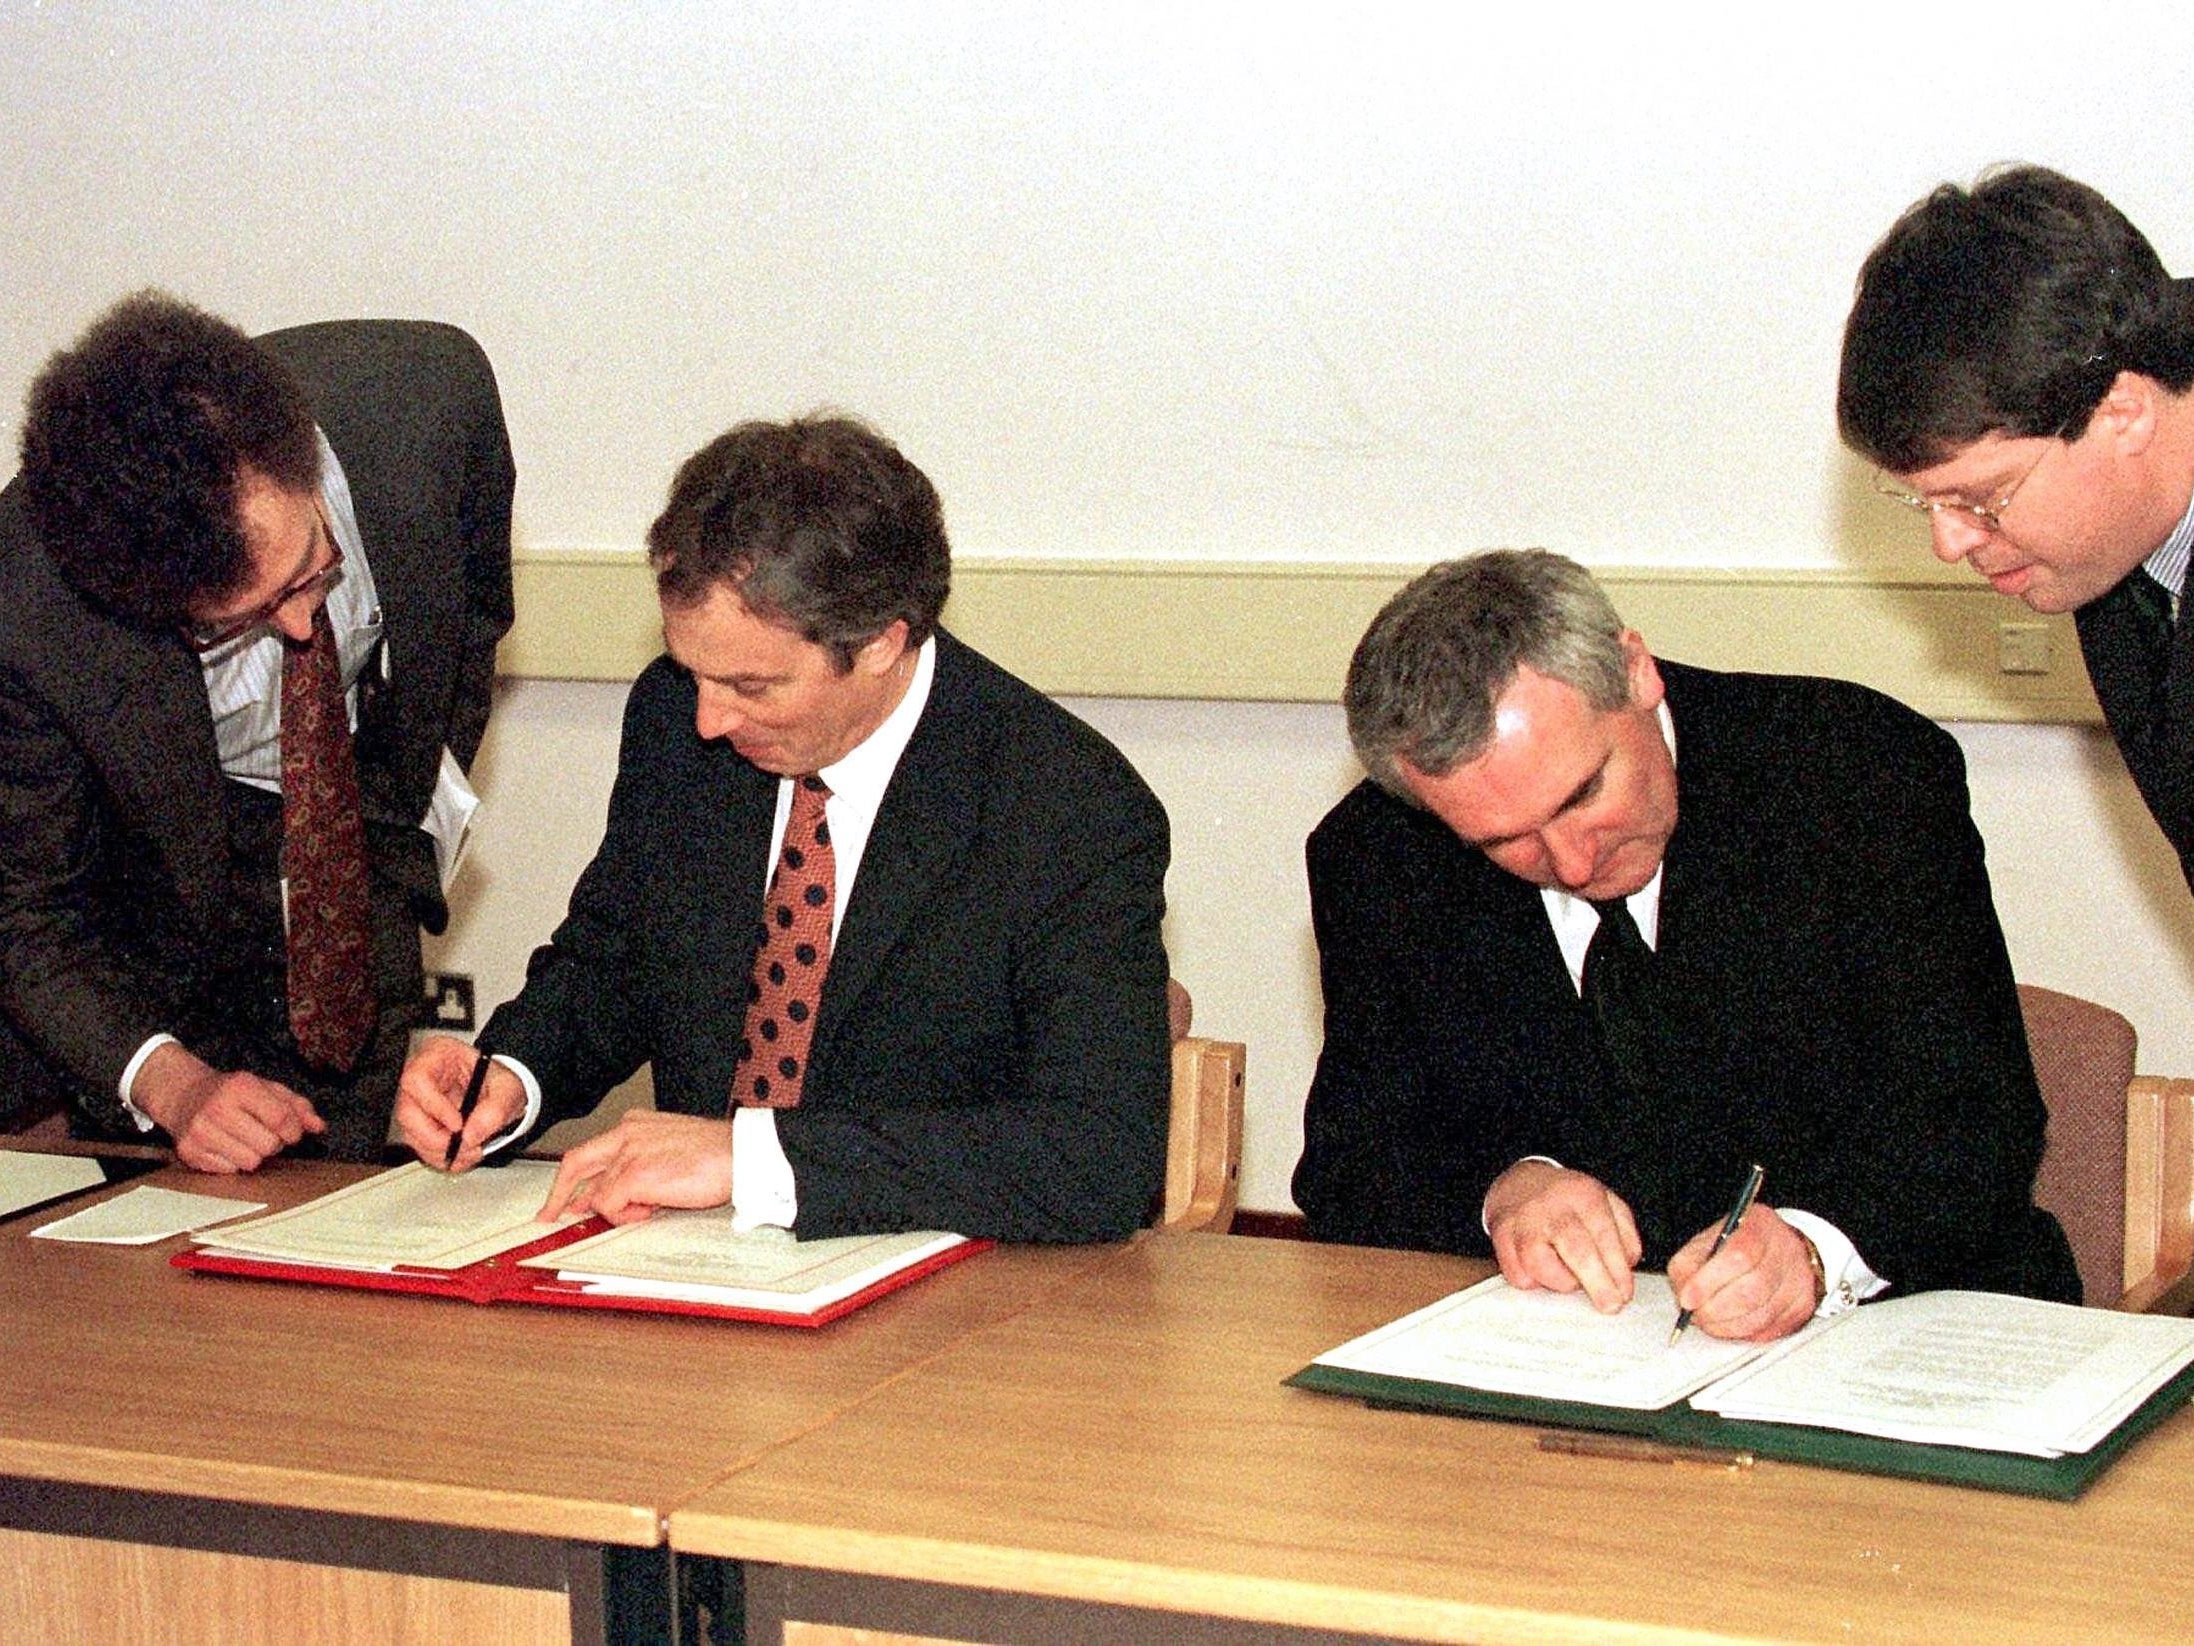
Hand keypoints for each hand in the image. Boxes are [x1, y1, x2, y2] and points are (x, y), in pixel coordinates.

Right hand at [131, 1042, 323, 1172]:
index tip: (291, 1131)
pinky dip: (233, 1162)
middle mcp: (217, 1108)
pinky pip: (229, 1171)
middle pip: (268, 1145)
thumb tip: (318, 1126)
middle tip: (263, 1132)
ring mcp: (200, 1131)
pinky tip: (226, 1145)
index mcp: (240, 1087)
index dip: (294, 1130)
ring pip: (250, 1162)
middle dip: (273, 1142)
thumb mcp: (267, 1088)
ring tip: (245, 1139)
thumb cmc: (231, 1093)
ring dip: (254, 1154)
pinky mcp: (189, 1152)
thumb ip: (297, 1106)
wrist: (183, 1095)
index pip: (282, 1119)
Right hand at [396, 1034, 524, 1170]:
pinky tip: (465, 1154)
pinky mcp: (420, 1125)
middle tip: (465, 1146)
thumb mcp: (509, 1088)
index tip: (458, 1125)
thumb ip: (495, 1110)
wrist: (502, 1092)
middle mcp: (421, 1079)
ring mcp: (417, 1104)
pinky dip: (444, 1158)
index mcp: (437, 1055)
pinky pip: (421, 1148)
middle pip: (406, 1112)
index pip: (416, 1079)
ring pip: (411, 1135)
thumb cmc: (500, 1081)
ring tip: (472, 1150)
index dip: (434, 1106)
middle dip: (436, 1137)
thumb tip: (470, 1136)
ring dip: (442, 1152)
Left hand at [538, 1110, 734, 1224]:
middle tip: (549, 1216)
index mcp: (635, 1124)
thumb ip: (641, 1165)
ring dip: (617, 1211)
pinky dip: (625, 1216)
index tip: (568, 1197)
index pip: (593, 1150)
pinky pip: (610, 1205)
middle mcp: (626, 1133)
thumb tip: (617, 1194)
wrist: (742, 1154)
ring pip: (597, 1192)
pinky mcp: (634, 1174)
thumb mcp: (670, 1151)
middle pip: (575, 1163)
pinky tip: (651, 1210)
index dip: (576, 1178)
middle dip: (559, 1194)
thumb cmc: (717, 1155)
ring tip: (648, 1210)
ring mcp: (629, 1152)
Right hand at [1483, 1161, 1642, 1311]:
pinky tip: (1542, 1268)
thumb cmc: (1567, 1202)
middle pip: (1576, 1249)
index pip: (1605, 1235)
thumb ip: (1624, 1234)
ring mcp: (1522, 1222)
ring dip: (1561, 1281)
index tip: (1624, 1294)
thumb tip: (1626, 1267)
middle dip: (1597, 1284)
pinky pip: (1519, 1276)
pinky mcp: (1501, 1238)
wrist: (1519, 1184)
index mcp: (1582, 1195)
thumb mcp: (1605, 1202)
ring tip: (1567, 1272)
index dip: (1617, 1270)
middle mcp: (1551, 1207)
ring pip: (1541, 1267)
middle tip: (1609, 1305)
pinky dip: (1534, 1281)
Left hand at [1666, 1205, 1818, 1340]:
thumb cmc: (1739, 1244)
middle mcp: (1786, 1249)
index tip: (1688, 1298)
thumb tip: (1685, 1295)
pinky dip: (1744, 1332)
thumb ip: (1691, 1262)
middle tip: (1697, 1314)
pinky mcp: (1803, 1305)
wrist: (1782, 1248)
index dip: (1708, 1282)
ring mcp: (1799, 1278)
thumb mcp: (1709, 1241)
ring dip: (1728, 1325)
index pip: (1738, 1256)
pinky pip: (1770, 1329)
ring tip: (1710, 1321)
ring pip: (1761, 1315)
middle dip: (1716, 1310)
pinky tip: (1733, 1322)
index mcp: (1760, 1224)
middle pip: (1751, 1291)